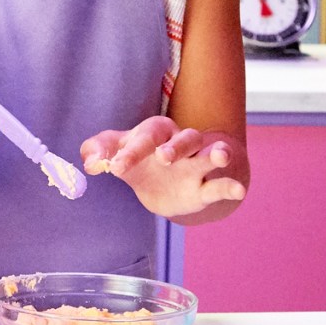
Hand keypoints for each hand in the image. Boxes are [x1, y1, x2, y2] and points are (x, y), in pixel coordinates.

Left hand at [80, 116, 247, 221]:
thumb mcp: (116, 153)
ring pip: (208, 154)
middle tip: (163, 157)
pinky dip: (229, 186)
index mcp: (156, 134)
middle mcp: (180, 145)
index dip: (131, 150)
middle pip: (182, 139)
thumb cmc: (138, 160)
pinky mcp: (205, 190)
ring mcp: (196, 166)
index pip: (146, 136)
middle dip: (174, 147)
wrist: (162, 185)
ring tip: (220, 156)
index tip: (114, 168)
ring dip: (215, 154)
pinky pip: (220, 186)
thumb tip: (87, 161)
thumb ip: (98, 151)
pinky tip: (238, 190)